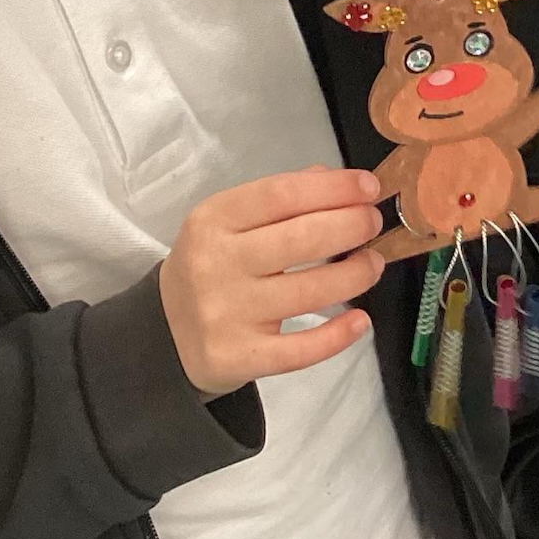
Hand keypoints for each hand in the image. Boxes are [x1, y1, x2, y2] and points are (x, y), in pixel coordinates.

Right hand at [159, 168, 385, 396]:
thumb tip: (335, 181)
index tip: (368, 186)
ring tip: (372, 264)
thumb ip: (278, 199)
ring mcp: (228, 314)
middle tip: (373, 223)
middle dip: (351, 226)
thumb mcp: (227, 224)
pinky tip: (360, 320)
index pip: (280, 195)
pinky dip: (338, 335)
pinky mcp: (239, 357)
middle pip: (300, 240)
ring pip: (309, 292)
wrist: (166, 334)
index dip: (332, 188)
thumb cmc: (209, 267)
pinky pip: (301, 349)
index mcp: (213, 220)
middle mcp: (217, 264)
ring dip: (355, 275)